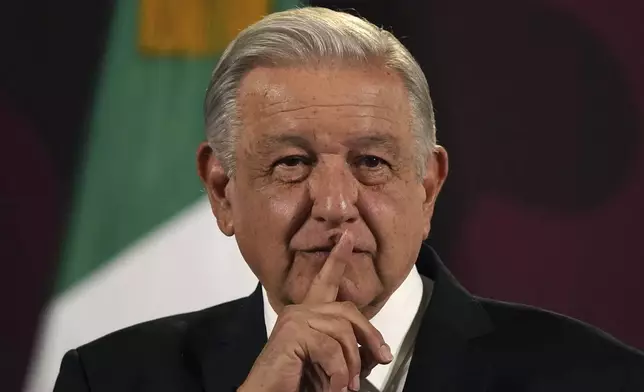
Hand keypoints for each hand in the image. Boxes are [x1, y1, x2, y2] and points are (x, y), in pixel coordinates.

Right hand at [238, 232, 392, 391]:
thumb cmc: (297, 384)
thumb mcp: (334, 366)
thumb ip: (352, 352)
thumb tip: (379, 352)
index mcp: (307, 315)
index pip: (324, 281)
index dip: (337, 259)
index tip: (347, 237)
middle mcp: (298, 311)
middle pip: (347, 311)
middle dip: (369, 336)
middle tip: (380, 359)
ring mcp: (294, 320)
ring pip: (343, 332)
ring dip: (351, 365)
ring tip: (346, 386)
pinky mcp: (292, 333)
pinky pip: (331, 348)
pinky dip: (339, 372)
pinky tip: (334, 386)